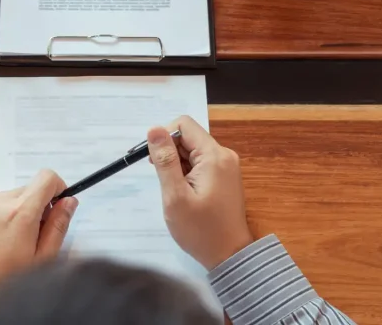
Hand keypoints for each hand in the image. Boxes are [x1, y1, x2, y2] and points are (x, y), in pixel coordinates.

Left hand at [0, 170, 78, 298]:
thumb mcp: (42, 257)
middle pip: (28, 189)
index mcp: (22, 212)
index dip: (57, 189)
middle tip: (30, 234)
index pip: (47, 177)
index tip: (55, 206)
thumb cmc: (7, 279)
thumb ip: (59, 225)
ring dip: (14, 211)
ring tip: (7, 240)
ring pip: (8, 196)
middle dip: (35, 206)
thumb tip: (69, 201)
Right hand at [148, 116, 253, 270]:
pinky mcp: (224, 177)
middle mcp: (223, 155)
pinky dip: (186, 172)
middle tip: (160, 178)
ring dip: (176, 164)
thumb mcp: (175, 195)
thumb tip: (154, 129)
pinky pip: (200, 163)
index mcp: (214, 155)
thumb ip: (165, 160)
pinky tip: (182, 192)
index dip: (163, 136)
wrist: (229, 256)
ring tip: (172, 190)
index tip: (153, 160)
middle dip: (169, 152)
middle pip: (188, 137)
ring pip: (193, 151)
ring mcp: (226, 166)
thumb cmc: (200, 230)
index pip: (184, 125)